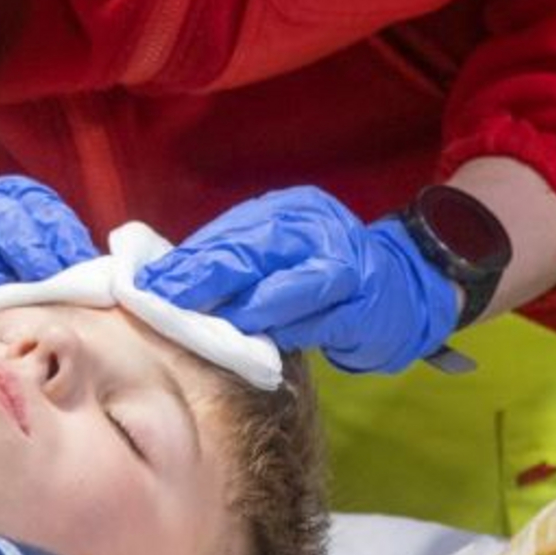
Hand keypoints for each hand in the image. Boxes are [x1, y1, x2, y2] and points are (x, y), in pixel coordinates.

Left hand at [136, 187, 456, 373]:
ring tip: (203, 327)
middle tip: (163, 303)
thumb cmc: (329, 273)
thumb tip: (172, 279)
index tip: (149, 282)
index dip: (190, 260)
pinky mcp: (364, 309)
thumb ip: (238, 261)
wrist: (405, 289)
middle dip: (203, 280)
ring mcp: (346, 268)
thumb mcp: (284, 253)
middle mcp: (320, 231)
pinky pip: (314, 324)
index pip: (232, 233)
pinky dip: (282, 333)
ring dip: (240, 312)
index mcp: (294, 212)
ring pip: (283, 292)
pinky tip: (256, 342)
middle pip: (253, 254)